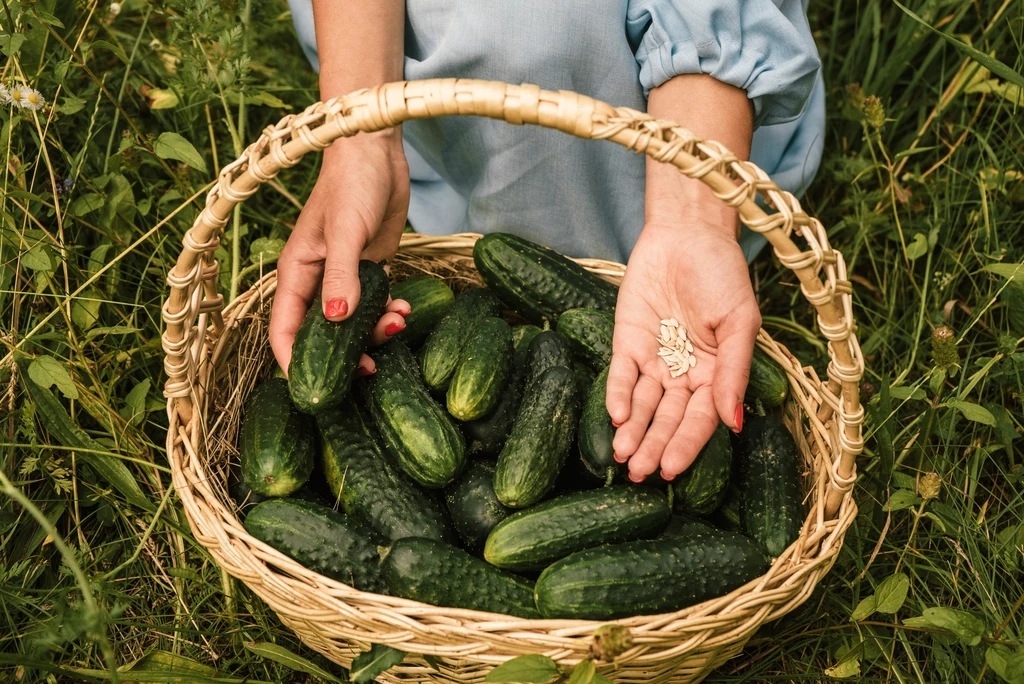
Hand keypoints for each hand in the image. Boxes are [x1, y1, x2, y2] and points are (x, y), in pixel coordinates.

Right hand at [270, 132, 410, 375]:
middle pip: (320, 335)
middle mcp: (317, 281)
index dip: (292, 362)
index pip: (284, 329)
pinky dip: (389, 314)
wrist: (378, 153)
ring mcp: (345, 278)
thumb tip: (336, 319)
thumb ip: (342, 275)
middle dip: (343, 356)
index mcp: (297, 273)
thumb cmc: (352, 184)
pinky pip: (375, 307)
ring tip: (399, 323)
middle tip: (372, 368)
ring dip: (374, 334)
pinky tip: (406, 308)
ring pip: (352, 325)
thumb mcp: (346, 231)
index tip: (313, 389)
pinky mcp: (371, 271)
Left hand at [606, 219, 760, 481]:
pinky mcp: (627, 341)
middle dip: (653, 446)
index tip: (671, 470)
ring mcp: (654, 359)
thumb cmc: (723, 274)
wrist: (688, 233)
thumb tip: (733, 423)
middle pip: (667, 419)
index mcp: (715, 375)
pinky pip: (621, 374)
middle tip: (638, 474)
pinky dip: (618, 394)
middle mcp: (683, 374)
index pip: (699, 419)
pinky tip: (616, 416)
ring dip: (632, 430)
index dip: (686, 445)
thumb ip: (734, 371)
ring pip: (642, 404)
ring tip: (622, 456)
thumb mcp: (739, 322)